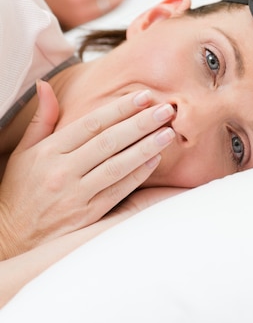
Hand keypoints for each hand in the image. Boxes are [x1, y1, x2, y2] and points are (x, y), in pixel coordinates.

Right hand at [0, 82, 174, 258]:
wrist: (11, 236)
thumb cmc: (20, 190)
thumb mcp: (24, 151)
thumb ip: (41, 119)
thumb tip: (45, 86)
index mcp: (49, 152)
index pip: (91, 124)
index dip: (119, 109)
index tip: (143, 97)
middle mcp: (62, 172)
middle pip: (108, 142)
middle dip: (140, 124)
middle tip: (165, 110)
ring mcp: (76, 195)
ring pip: (117, 166)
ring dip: (145, 147)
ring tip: (168, 133)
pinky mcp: (87, 215)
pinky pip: (118, 191)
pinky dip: (137, 175)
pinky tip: (154, 160)